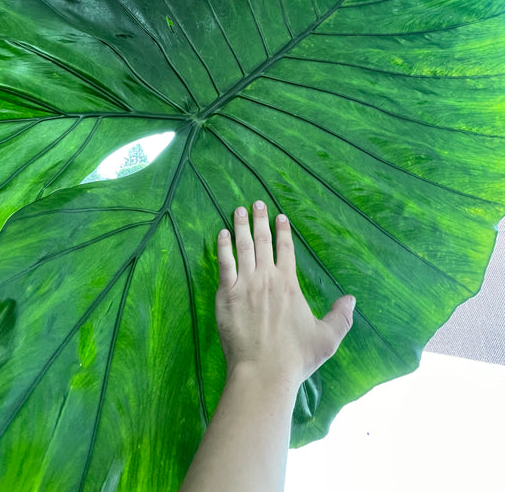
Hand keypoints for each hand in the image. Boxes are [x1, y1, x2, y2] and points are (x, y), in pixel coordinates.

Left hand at [216, 201, 354, 392]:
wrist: (263, 371)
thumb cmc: (295, 357)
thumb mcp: (327, 338)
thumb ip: (341, 317)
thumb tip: (352, 299)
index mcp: (289, 284)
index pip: (286, 249)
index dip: (283, 231)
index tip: (280, 217)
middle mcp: (267, 278)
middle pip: (263, 241)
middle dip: (261, 219)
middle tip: (257, 202)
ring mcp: (244, 284)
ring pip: (242, 247)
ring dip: (241, 226)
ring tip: (239, 210)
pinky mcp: (225, 295)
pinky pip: (224, 264)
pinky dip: (222, 247)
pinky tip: (221, 234)